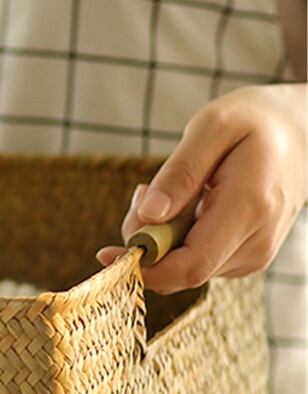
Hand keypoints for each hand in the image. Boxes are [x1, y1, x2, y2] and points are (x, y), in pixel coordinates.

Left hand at [96, 84, 306, 294]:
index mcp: (249, 209)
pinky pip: (195, 261)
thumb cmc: (255, 122)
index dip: (144, 268)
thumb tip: (146, 217)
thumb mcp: (212, 127)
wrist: (303, 132)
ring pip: (183, 268)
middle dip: (145, 242)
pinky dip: (175, 239)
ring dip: (158, 238)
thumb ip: (179, 173)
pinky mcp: (246, 257)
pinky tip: (185, 204)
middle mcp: (256, 243)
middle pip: (178, 271)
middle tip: (144, 191)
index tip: (106, 252)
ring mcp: (254, 255)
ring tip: (169, 190)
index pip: (189, 267)